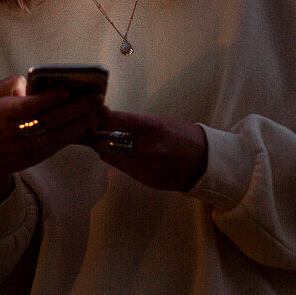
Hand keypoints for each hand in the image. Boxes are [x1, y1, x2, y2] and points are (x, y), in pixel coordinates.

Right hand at [0, 75, 102, 203]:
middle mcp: (16, 132)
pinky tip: (89, 123)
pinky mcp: (38, 156)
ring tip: (100, 110)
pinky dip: (76, 133)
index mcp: (2, 115)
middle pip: (50, 120)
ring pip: (60, 134)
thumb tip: (31, 82)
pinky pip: (61, 143)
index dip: (48, 100)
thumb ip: (8, 84)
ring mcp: (28, 147)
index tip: (65, 91)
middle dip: (76, 109)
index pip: (28, 107)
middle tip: (96, 98)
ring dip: (83, 122)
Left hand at [90, 108, 207, 191]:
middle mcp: (148, 148)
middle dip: (97, 137)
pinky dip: (119, 162)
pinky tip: (123, 156)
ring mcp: (147, 166)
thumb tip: (105, 122)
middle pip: (107, 142)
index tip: (90, 114)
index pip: (116, 120)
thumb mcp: (159, 123)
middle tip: (90, 131)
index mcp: (152, 127)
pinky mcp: (147, 180)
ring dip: (106, 150)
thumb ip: (133, 125)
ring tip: (106, 143)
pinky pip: (124, 169)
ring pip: (111, 157)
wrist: (206, 162)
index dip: (99, 117)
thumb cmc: (181, 136)